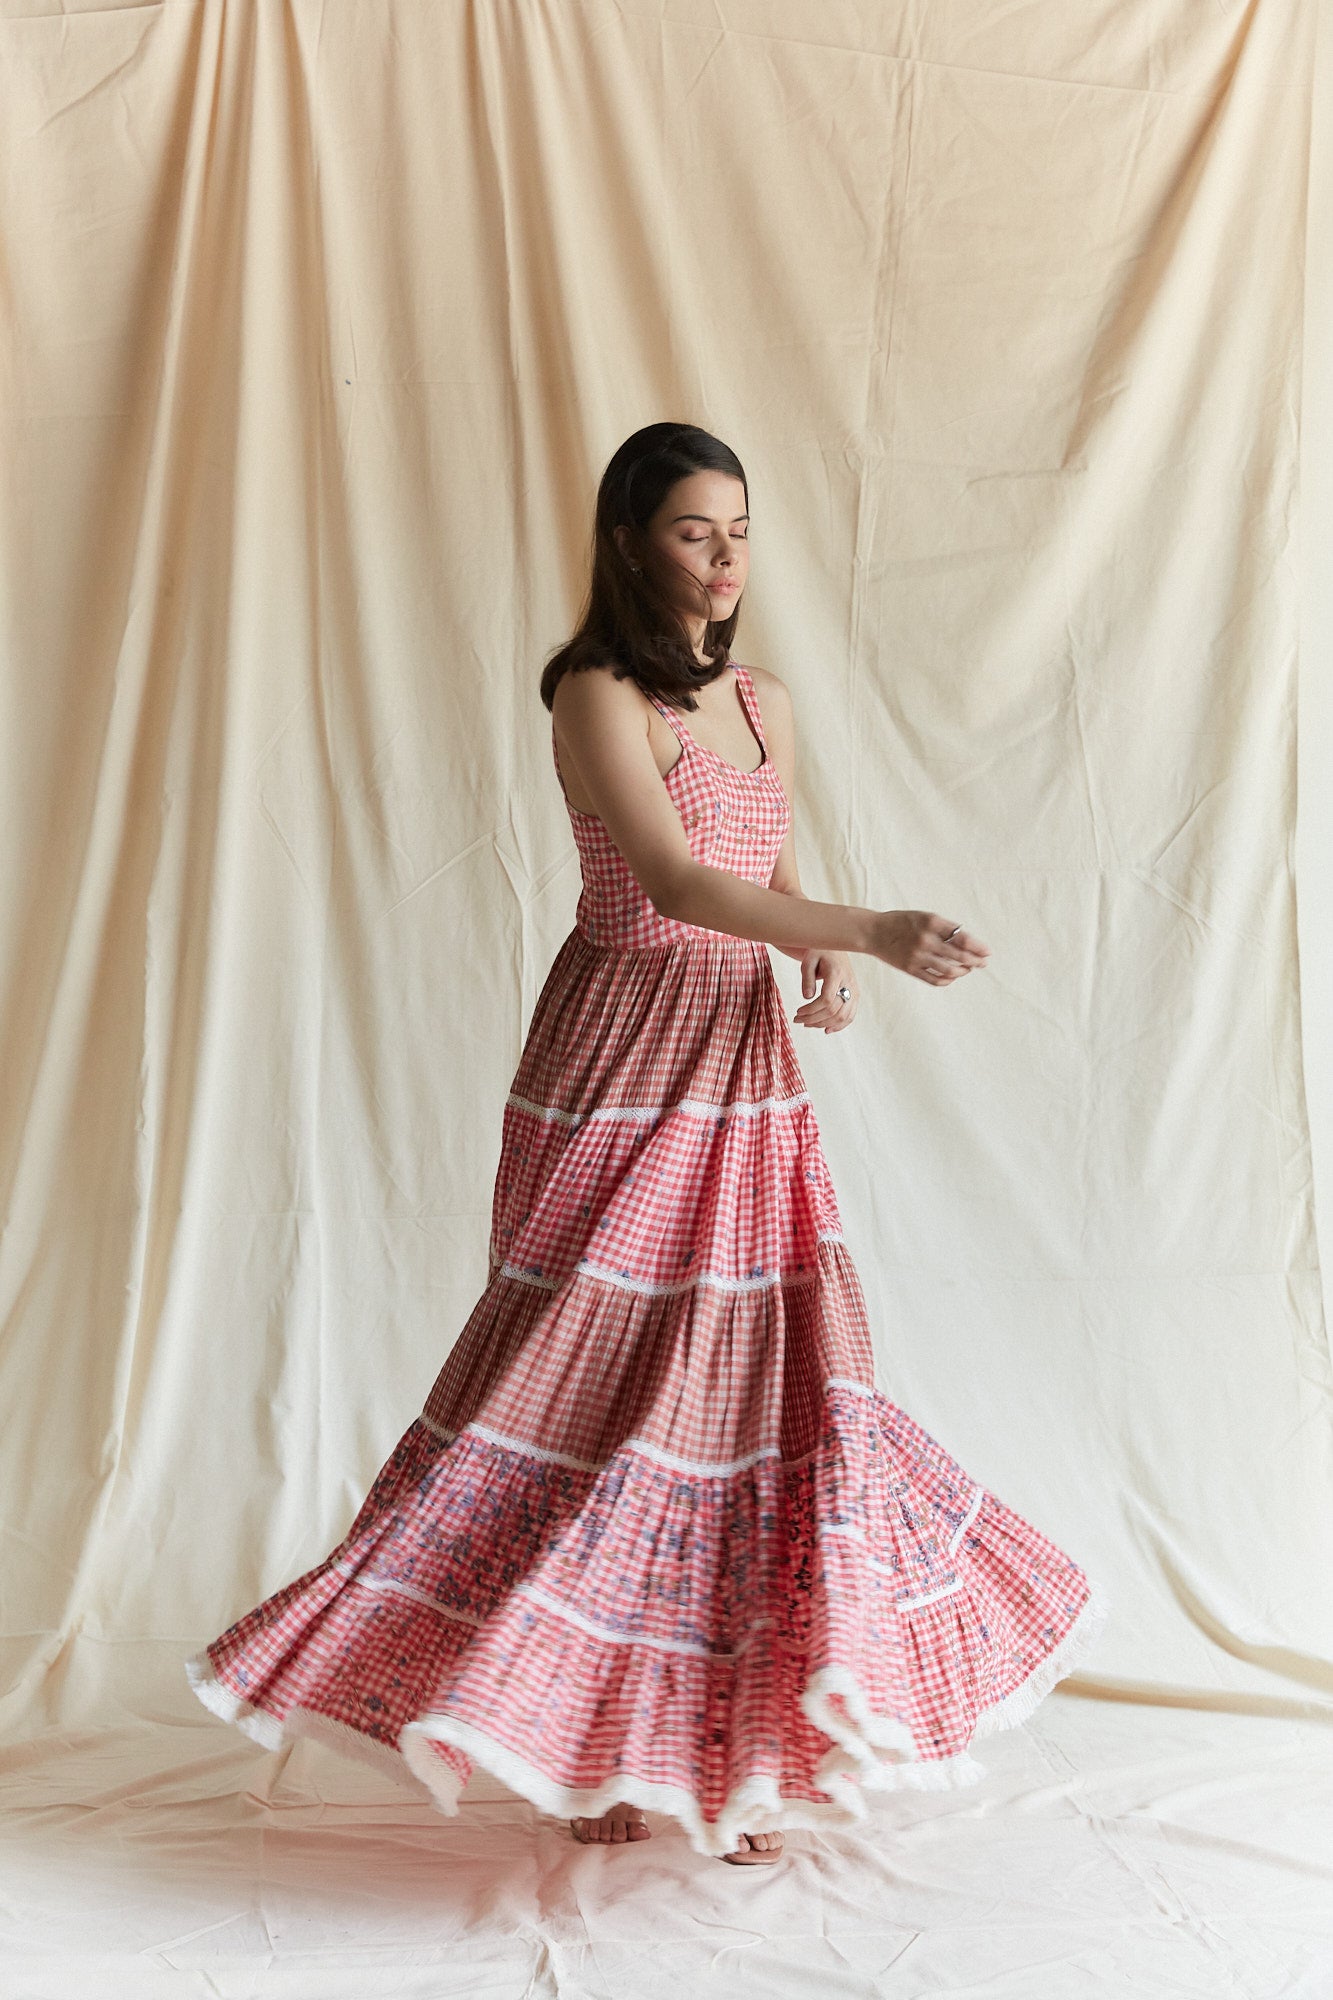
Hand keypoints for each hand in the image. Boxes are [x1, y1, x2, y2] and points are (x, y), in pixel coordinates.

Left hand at [791, 949, 857, 1031]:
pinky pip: (850, 1015)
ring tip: (808, 1024)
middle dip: (814, 1019)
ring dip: (824, 1024)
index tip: (798, 1011)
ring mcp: (854, 990)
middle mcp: (849, 983)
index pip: (826, 1000)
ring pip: (843, 1016)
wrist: (835, 948)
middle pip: (834, 1010)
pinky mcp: (855, 995)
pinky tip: (826, 1029)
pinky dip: (839, 1025)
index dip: (811, 1010)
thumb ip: (807, 978)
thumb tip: (806, 997)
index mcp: (837, 973)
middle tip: (798, 1020)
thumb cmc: (819, 952)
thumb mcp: (808, 961)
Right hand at [871, 911, 989, 986]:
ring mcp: (917, 956)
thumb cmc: (901, 922)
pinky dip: (947, 980)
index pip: (962, 938)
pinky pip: (934, 979)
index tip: (987, 952)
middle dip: (975, 961)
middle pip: (959, 956)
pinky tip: (952, 977)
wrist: (873, 931)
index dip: (978, 947)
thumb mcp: (923, 917)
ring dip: (962, 971)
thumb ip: (944, 928)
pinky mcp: (910, 968)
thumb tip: (968, 942)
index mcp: (931, 922)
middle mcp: (925, 939)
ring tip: (968, 969)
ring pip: (949, 970)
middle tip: (983, 963)